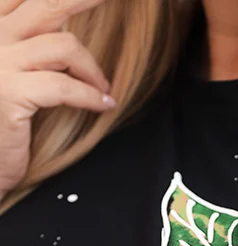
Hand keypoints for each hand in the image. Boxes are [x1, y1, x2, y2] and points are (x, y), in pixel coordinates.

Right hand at [0, 0, 113, 197]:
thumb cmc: (0, 116)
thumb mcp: (13, 69)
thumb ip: (32, 42)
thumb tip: (67, 23)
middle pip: (46, 3)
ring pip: (63, 45)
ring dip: (93, 68)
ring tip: (102, 88)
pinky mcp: (10, 95)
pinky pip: (64, 86)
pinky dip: (90, 95)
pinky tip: (102, 104)